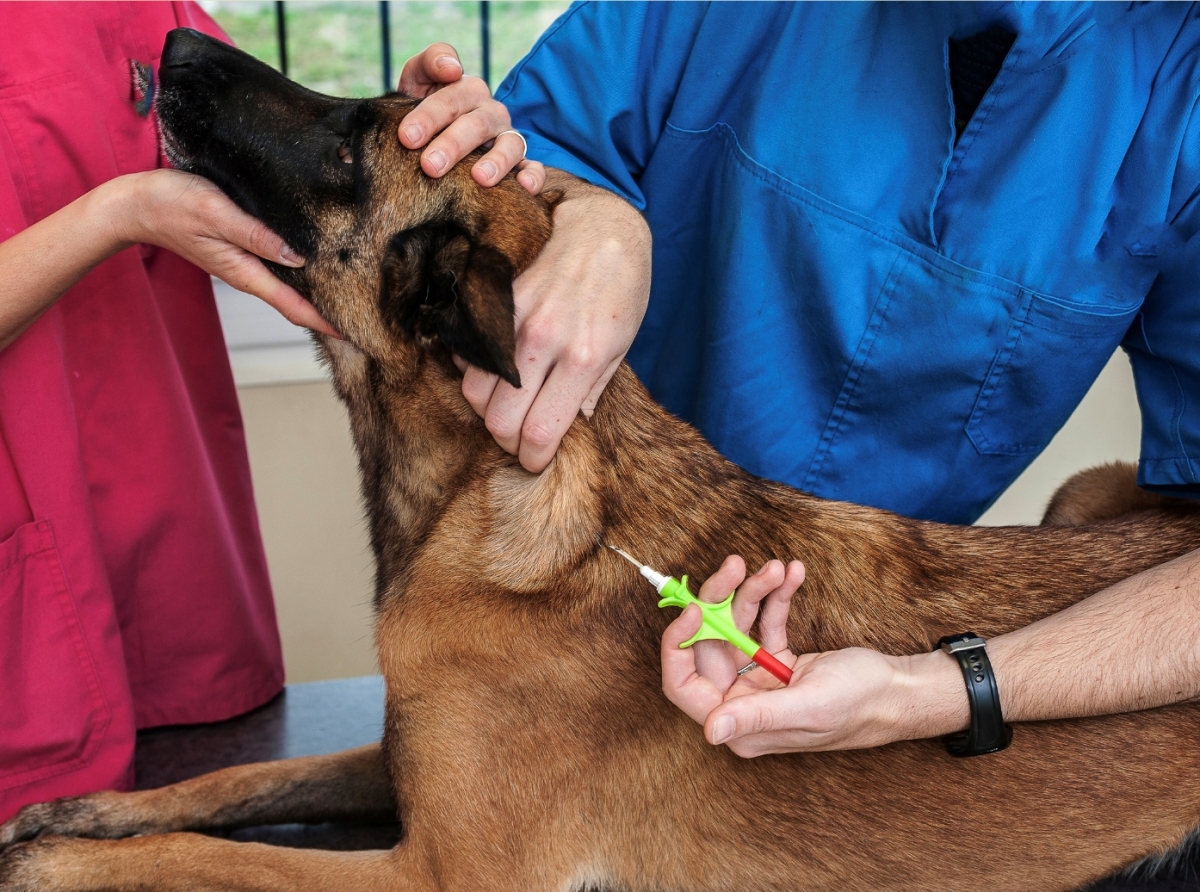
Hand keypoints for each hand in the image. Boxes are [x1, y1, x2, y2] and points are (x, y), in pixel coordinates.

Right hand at [106, 170, 336, 335]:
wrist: (135, 204)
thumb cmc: (171, 204)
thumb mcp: (216, 214)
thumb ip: (256, 236)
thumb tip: (297, 258)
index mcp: (245, 272)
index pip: (293, 307)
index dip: (325, 323)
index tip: (355, 336)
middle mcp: (248, 273)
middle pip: (296, 303)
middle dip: (329, 313)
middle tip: (368, 320)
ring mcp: (245, 263)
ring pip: (289, 286)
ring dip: (318, 293)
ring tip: (354, 296)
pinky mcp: (242, 248)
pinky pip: (278, 266)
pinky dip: (301, 271)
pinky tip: (319, 264)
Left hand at [396, 43, 542, 191]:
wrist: (430, 138)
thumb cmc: (421, 109)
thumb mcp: (417, 80)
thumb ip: (429, 63)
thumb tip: (453, 68)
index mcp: (467, 90)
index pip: (451, 99)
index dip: (429, 116)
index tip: (407, 137)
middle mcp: (491, 112)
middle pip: (477, 124)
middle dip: (453, 145)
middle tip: (430, 166)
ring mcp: (507, 137)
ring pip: (509, 145)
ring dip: (497, 161)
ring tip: (480, 179)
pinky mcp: (519, 162)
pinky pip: (532, 167)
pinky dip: (533, 175)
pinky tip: (524, 185)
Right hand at [458, 176, 651, 470]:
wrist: (604, 227)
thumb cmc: (622, 288)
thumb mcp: (622, 345)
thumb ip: (591, 389)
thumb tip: (566, 424)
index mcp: (582, 358)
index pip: (539, 432)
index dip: (532, 456)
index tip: (535, 459)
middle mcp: (544, 340)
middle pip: (498, 419)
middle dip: (507, 439)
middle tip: (519, 437)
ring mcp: (516, 317)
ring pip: (475, 388)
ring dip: (488, 406)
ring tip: (508, 404)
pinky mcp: (498, 299)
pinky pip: (470, 350)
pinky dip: (476, 369)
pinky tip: (495, 369)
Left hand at [661, 554, 969, 756]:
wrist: (901, 690)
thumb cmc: (861, 706)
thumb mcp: (809, 706)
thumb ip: (757, 716)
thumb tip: (710, 733)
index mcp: (740, 724)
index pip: (683, 685)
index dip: (680, 645)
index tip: (696, 608)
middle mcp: (743, 703)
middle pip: (710, 644)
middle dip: (723, 600)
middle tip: (739, 564)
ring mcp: (759, 680)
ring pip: (738, 626)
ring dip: (755, 591)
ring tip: (777, 566)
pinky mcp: (778, 661)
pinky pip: (766, 621)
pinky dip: (776, 596)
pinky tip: (793, 573)